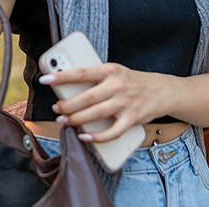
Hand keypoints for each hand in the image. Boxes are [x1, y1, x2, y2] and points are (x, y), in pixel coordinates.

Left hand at [40, 63, 163, 142]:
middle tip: (56, 109)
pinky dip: (96, 137)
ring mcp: (125, 103)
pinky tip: (85, 137)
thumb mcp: (116, 72)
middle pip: (85, 98)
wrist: (163, 90)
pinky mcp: (132, 119)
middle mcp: (117, 85)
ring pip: (94, 114)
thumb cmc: (133, 82)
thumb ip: (96, 79)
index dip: (62, 76)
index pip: (82, 73)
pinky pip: (111, 132)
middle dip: (66, 106)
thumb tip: (69, 89)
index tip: (45, 79)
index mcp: (110, 70)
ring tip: (64, 121)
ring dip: (76, 120)